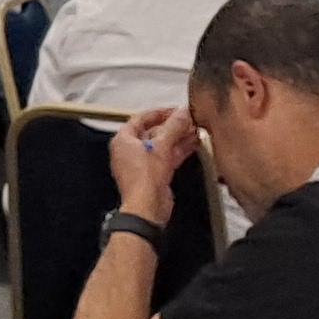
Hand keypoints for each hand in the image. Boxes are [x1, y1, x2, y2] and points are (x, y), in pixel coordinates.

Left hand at [108, 105, 196, 220]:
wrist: (147, 207)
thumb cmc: (144, 180)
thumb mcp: (162, 146)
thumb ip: (174, 127)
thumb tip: (182, 114)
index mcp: (123, 141)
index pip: (141, 118)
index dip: (159, 112)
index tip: (175, 110)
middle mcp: (130, 152)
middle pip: (153, 132)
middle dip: (172, 126)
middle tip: (188, 120)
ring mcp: (141, 164)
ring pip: (161, 145)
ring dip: (178, 138)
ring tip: (194, 130)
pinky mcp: (152, 175)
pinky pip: (166, 157)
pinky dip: (178, 151)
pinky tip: (193, 145)